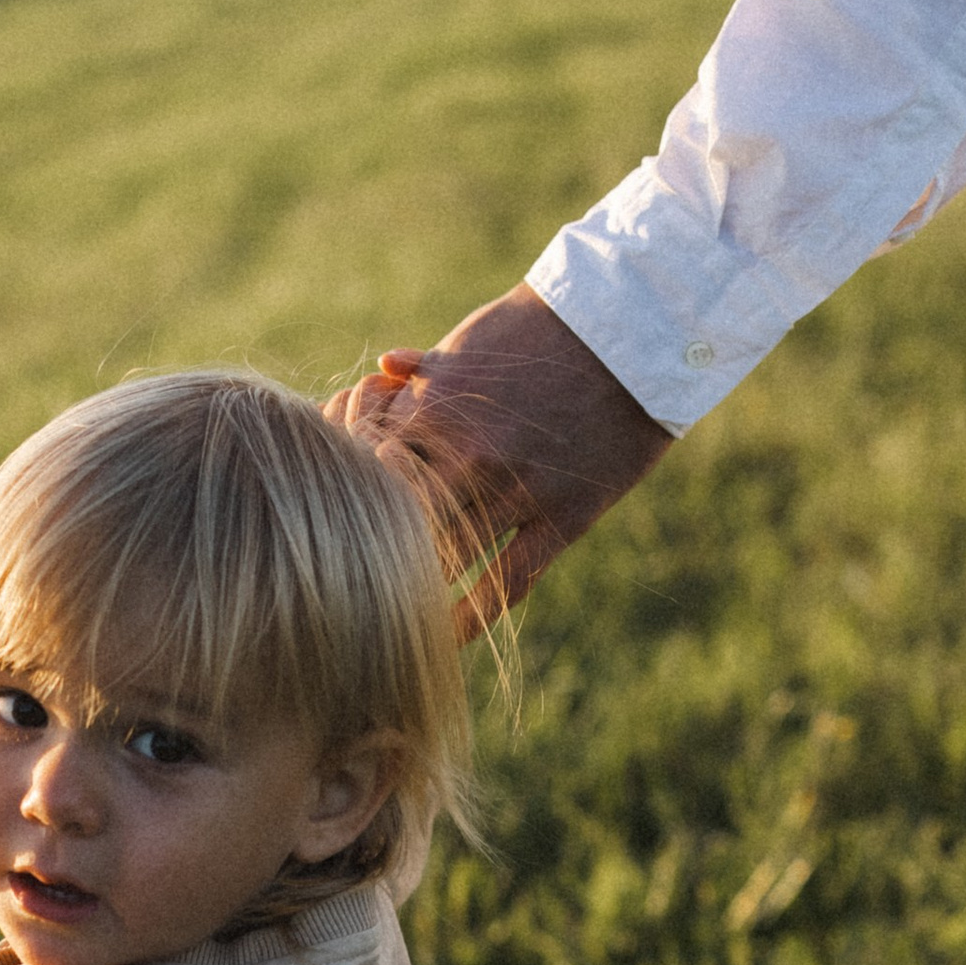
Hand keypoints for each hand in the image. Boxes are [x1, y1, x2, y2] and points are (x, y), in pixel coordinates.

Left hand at [330, 283, 673, 623]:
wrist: (627, 331)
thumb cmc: (540, 327)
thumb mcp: (468, 339)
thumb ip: (419, 371)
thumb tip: (379, 370)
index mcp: (433, 413)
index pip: (368, 475)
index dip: (351, 498)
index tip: (339, 521)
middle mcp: (468, 458)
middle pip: (401, 527)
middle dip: (374, 554)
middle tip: (351, 584)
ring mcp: (517, 492)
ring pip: (450, 561)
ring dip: (417, 590)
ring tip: (388, 618)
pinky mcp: (562, 518)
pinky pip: (509, 581)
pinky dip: (473, 615)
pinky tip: (446, 637)